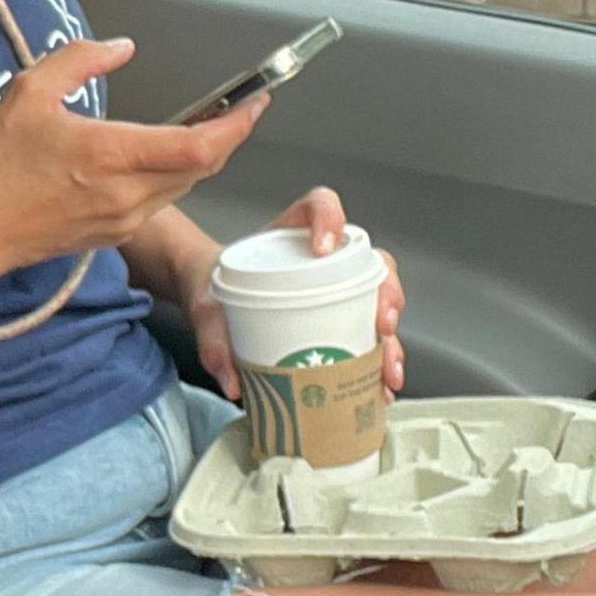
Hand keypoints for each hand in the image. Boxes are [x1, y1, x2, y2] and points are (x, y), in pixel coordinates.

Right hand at [0, 39, 264, 277]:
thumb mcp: (29, 91)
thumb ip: (80, 60)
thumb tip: (121, 49)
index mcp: (111, 154)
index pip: (198, 146)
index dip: (236, 125)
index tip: (255, 103)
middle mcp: (127, 193)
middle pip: (202, 167)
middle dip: (226, 137)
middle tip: (237, 109)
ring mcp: (123, 219)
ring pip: (183, 186)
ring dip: (200, 158)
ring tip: (204, 128)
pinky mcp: (114, 235)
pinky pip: (158, 202)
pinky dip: (171, 177)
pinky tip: (159, 158)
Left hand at [186, 187, 405, 399]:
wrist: (212, 308)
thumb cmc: (212, 293)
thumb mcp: (205, 308)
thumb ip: (212, 338)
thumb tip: (232, 383)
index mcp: (289, 234)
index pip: (319, 207)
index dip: (330, 219)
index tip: (323, 249)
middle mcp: (323, 259)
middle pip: (367, 260)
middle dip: (385, 290)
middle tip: (382, 323)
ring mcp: (335, 290)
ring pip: (378, 301)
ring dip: (390, 337)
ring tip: (387, 370)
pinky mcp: (338, 321)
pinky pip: (368, 337)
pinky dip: (379, 363)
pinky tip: (381, 389)